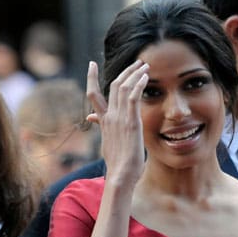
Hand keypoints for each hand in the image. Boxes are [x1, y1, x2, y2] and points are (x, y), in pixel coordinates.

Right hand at [86, 60, 148, 184]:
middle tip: (137, 61)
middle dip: (125, 71)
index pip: (93, 94)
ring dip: (135, 74)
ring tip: (144, 65)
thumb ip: (102, 126)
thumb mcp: (108, 142)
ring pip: (123, 88)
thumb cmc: (118, 161)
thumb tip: (92, 117)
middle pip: (113, 86)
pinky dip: (138, 84)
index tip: (91, 63)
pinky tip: (145, 77)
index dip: (91, 77)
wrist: (121, 175)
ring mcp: (119, 119)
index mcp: (104, 121)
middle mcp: (110, 117)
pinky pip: (133, 97)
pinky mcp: (131, 123)